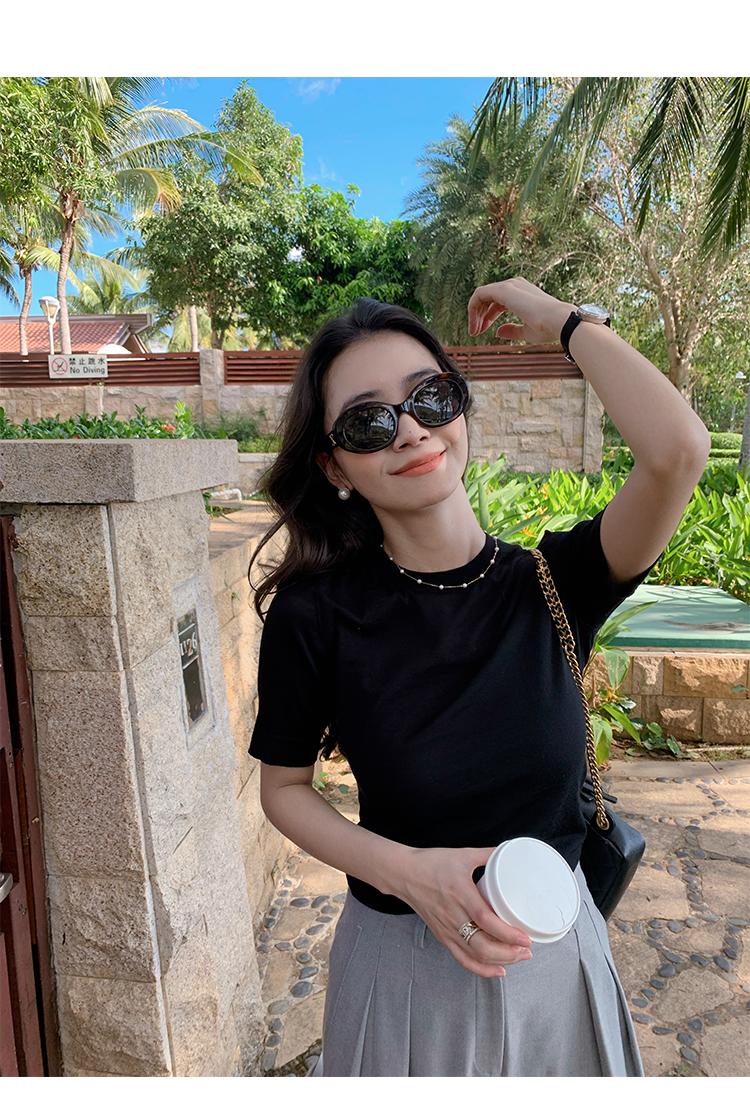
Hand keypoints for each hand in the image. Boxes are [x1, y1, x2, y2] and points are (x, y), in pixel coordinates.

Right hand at [397, 846, 533, 977]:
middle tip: (528, 950)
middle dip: (509, 953)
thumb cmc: (431, 862)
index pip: (486, 920)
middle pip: (483, 945)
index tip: (526, 937)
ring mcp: (447, 929)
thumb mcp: (462, 854)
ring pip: (475, 955)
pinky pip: (462, 959)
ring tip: (518, 957)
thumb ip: (487, 854)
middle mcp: (453, 915)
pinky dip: (481, 969)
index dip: (507, 933)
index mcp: (460, 893)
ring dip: (500, 961)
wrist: (403, 873)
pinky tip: (497, 970)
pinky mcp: (442, 936)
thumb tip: (509, 851)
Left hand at [468, 276, 574, 344]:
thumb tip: (498, 332)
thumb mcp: (526, 331)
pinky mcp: (503, 290)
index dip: (488, 317)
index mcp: (521, 294)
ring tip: (474, 332)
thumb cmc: (548, 327)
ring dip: (474, 314)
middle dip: (479, 316)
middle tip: (475, 333)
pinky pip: (479, 294)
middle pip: (488, 298)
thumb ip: (511, 330)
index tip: (482, 332)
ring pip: (482, 295)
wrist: (559, 322)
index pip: (497, 302)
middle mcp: (515, 286)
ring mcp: (509, 286)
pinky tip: (474, 323)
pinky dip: (473, 308)